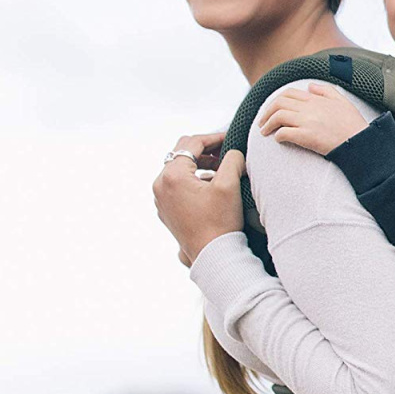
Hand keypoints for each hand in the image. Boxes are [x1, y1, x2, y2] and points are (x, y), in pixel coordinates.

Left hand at [153, 137, 246, 265]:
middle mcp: (160, 185)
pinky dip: (193, 181)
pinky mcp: (166, 211)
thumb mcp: (229, 185)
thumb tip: (234, 152)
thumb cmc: (220, 222)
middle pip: (181, 155)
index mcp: (172, 176)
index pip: (191, 144)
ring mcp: (160, 199)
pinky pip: (177, 186)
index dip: (213, 137)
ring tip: (220, 170)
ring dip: (199, 166)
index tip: (230, 138)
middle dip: (204, 151)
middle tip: (225, 152)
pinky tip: (210, 187)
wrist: (212, 255)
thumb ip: (232, 159)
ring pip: (178, 170)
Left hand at [257, 83, 367, 154]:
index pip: (288, 94)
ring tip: (264, 132)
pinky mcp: (306, 136)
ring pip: (278, 117)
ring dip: (268, 124)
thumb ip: (326, 91)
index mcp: (316, 99)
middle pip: (278, 103)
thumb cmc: (353, 125)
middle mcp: (309, 108)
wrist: (360, 143)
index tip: (272, 110)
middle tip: (262, 122)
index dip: (276, 101)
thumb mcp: (343, 101)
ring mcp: (307, 121)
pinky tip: (278, 140)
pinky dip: (277, 136)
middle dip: (266, 112)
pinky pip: (284, 133)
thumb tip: (310, 87)